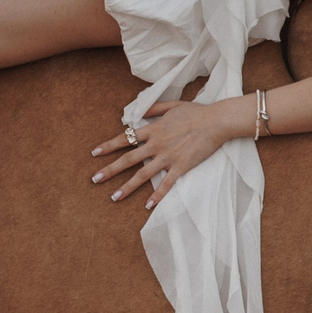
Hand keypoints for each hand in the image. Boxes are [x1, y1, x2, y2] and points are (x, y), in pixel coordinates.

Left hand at [89, 99, 240, 207]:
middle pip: (128, 159)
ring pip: (143, 174)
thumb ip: (154, 108)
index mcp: (153, 129)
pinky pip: (166, 184)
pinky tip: (147, 206)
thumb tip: (138, 111)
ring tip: (114, 197)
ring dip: (127, 187)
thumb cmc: (196, 112)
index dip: (109, 145)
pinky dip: (156, 196)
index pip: (126, 138)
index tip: (95, 152)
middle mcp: (157, 144)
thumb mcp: (172, 105)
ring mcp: (168, 157)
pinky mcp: (181, 167)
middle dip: (110, 170)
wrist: (216, 121)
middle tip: (95, 179)